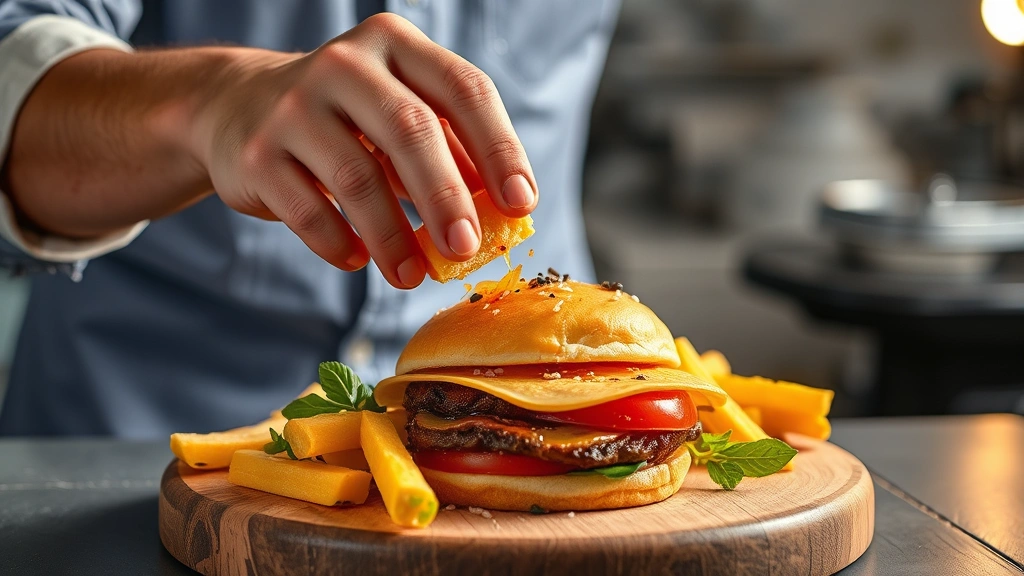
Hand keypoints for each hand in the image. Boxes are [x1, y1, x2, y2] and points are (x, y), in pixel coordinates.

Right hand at [195, 13, 536, 287]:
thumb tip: (505, 213)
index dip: (499, 149)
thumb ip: (453, 155)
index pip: (464, 90)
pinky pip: (307, 210)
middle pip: (411, 130)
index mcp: (396, 45)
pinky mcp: (255, 154)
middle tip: (467, 248)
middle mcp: (345, 65)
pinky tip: (357, 260)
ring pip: (358, 178)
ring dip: (393, 238)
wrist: (236, 108)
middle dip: (446, 197)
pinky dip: (338, 243)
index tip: (521, 204)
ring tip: (413, 277)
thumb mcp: (402, 118)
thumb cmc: (346, 120)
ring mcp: (293, 107)